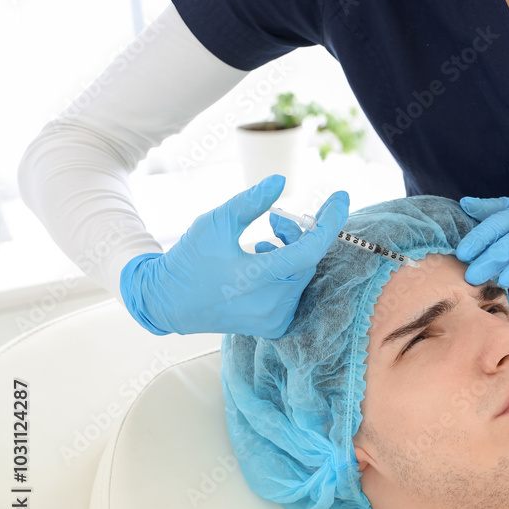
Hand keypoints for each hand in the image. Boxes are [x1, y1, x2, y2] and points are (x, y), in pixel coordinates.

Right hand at [119, 174, 349, 336]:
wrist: (168, 301)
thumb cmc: (190, 259)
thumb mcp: (216, 222)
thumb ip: (250, 202)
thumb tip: (280, 181)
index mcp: (257, 278)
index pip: (310, 250)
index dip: (329, 221)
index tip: (340, 197)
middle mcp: (270, 304)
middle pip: (307, 261)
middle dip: (298, 235)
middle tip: (276, 220)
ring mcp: (273, 319)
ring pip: (302, 277)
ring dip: (292, 254)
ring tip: (263, 242)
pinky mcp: (273, 327)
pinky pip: (295, 293)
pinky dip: (287, 274)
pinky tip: (263, 263)